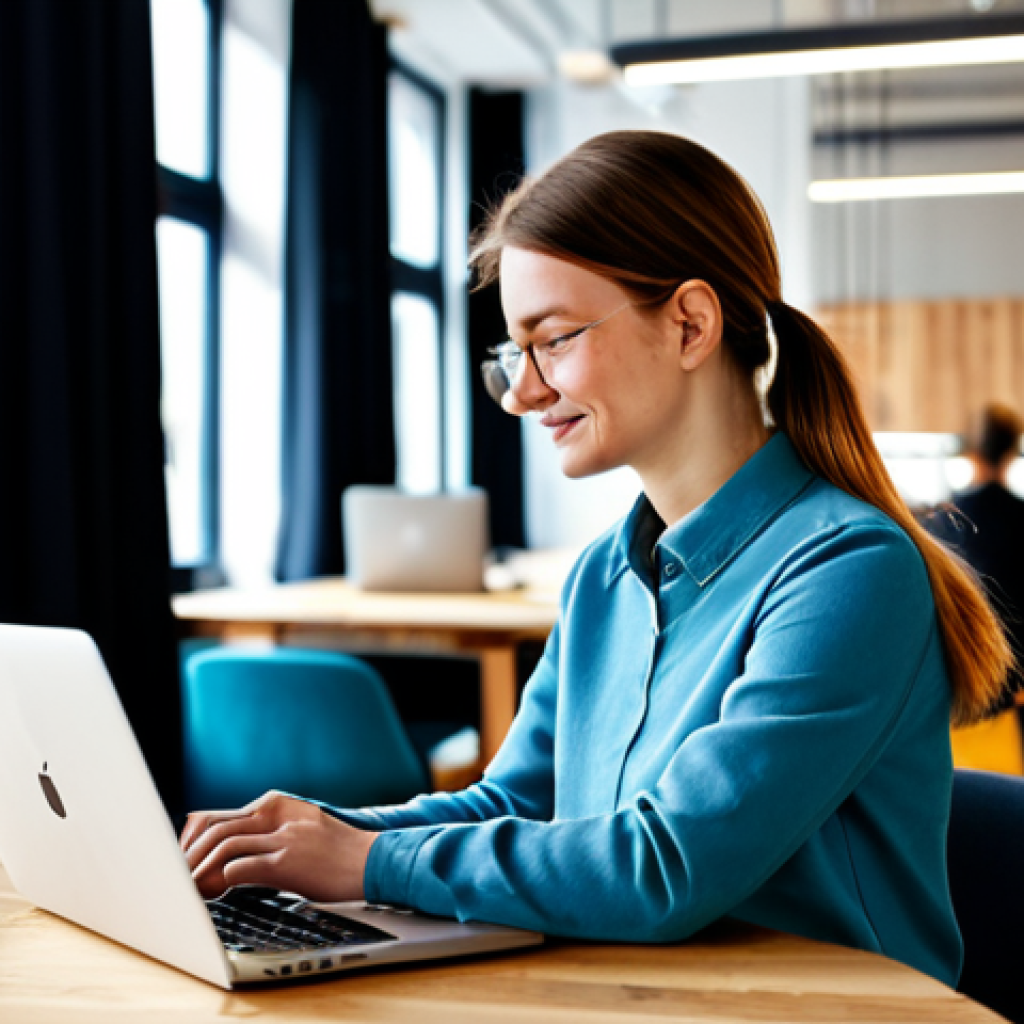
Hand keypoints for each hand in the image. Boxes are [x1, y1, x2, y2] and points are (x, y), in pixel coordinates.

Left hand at [179, 790, 377, 901]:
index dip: (190, 842)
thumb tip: (227, 854)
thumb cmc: (337, 852)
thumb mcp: (300, 828)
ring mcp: (282, 837)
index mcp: (276, 804)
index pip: (217, 816)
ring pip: (223, 845)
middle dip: (187, 855)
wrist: (373, 861)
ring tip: (187, 891)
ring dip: (199, 870)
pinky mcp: (288, 861)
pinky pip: (241, 866)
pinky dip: (220, 880)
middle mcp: (276, 815)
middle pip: (214, 828)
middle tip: (174, 879)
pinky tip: (213, 893)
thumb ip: (267, 832)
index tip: (179, 863)